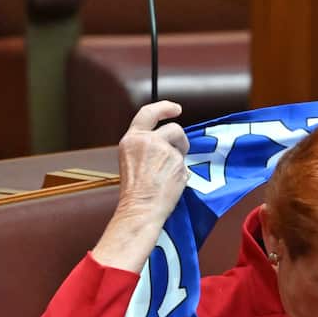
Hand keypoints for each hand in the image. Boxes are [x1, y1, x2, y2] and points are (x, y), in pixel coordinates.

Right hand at [114, 101, 189, 227]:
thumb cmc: (135, 192)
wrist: (141, 208)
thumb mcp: (132, 161)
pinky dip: (182, 174)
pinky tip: (171, 184)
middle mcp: (146, 140)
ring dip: (181, 158)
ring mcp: (163, 149)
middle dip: (181, 140)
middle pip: (174, 129)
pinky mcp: (176, 161)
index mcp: (132, 139)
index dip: (164, 108)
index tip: (175, 109)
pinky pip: (185, 164)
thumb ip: (147, 148)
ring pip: (182, 147)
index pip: (148, 113)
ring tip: (170, 175)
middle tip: (181, 152)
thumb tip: (168, 144)